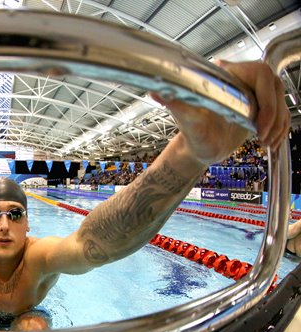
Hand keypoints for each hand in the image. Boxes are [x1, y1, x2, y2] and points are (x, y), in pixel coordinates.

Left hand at [153, 60, 289, 165]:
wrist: (199, 150)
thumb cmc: (192, 136)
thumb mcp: (188, 122)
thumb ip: (178, 106)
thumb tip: (157, 93)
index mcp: (225, 76)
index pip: (261, 73)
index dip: (266, 97)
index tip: (259, 122)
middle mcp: (241, 80)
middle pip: (275, 86)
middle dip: (274, 114)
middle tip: (263, 135)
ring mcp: (253, 93)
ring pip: (281, 100)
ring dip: (278, 124)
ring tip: (265, 142)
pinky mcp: (260, 107)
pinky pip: (281, 112)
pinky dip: (280, 129)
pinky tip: (271, 143)